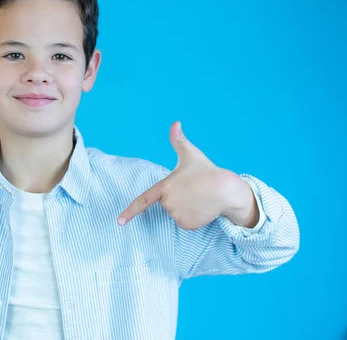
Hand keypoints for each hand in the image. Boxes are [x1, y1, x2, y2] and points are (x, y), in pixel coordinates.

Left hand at [117, 121, 257, 229]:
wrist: (227, 190)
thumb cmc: (207, 171)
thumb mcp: (191, 154)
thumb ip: (179, 140)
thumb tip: (176, 122)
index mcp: (165, 186)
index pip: (143, 200)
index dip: (130, 212)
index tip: (119, 222)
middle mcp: (168, 202)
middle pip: (167, 203)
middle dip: (177, 197)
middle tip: (192, 190)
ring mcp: (177, 214)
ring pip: (175, 213)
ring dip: (185, 208)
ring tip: (198, 198)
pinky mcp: (187, 224)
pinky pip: (184, 222)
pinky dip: (192, 217)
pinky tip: (202, 208)